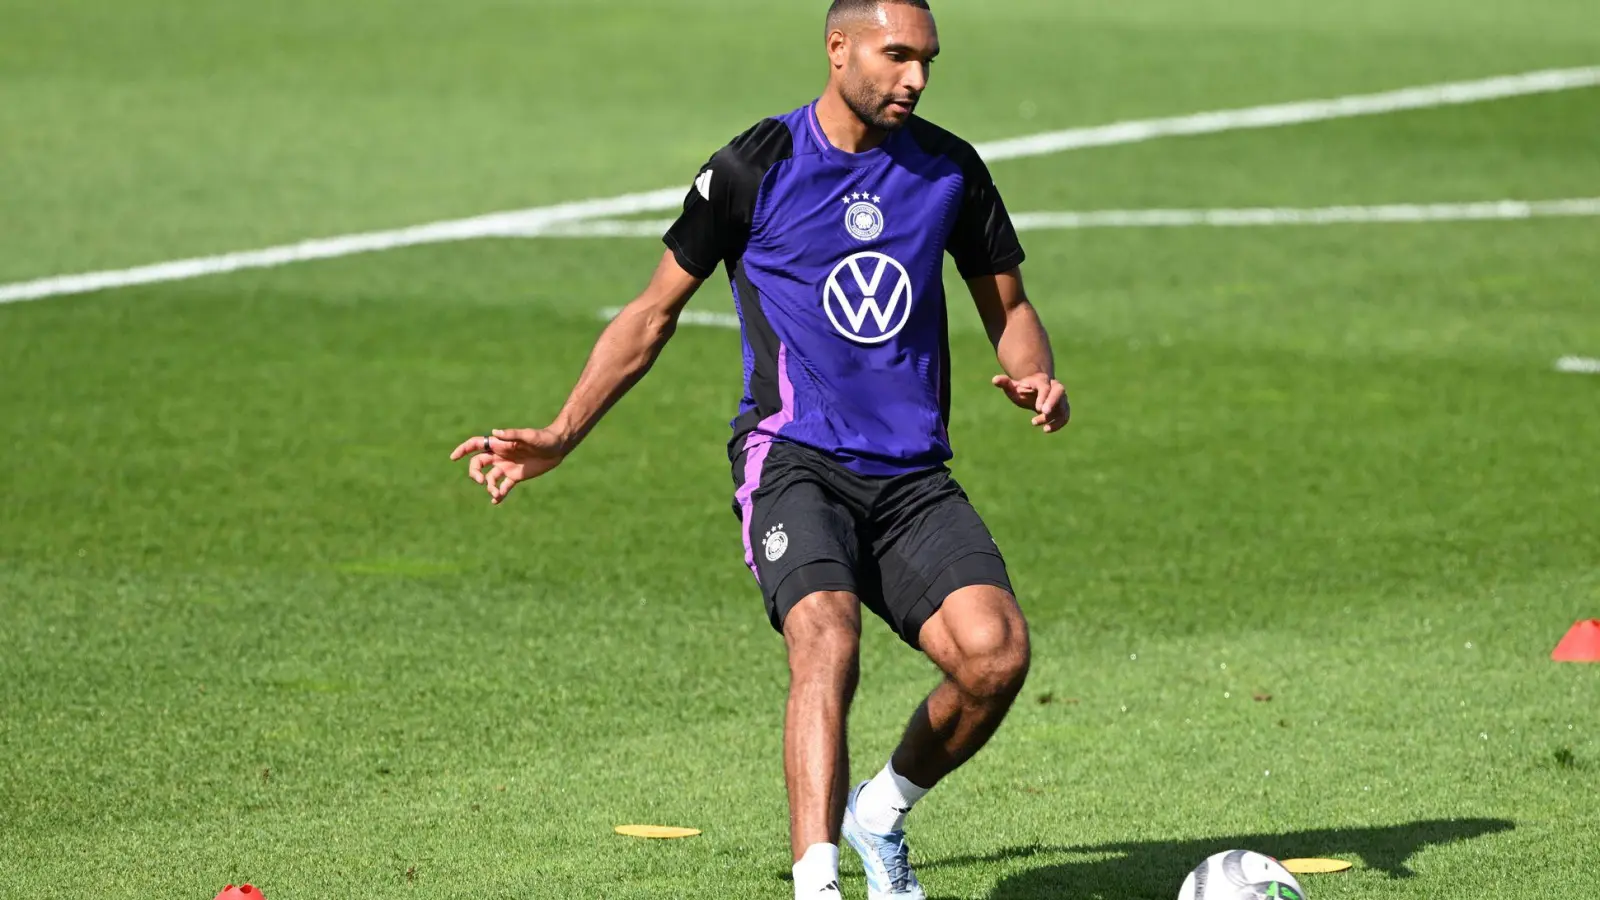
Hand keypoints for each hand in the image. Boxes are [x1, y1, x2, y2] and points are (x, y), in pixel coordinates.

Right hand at [449, 428, 568, 504]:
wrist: (558, 447)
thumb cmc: (543, 438)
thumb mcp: (529, 436)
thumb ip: (512, 435)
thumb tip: (494, 433)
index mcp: (500, 444)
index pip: (476, 445)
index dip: (463, 450)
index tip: (453, 457)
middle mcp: (500, 455)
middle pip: (478, 464)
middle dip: (475, 473)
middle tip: (482, 481)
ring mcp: (507, 467)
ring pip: (490, 478)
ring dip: (489, 486)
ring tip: (495, 493)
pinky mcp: (516, 476)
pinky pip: (503, 486)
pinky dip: (498, 494)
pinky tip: (496, 500)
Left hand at [992, 373, 1069, 433]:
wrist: (1035, 391)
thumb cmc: (1023, 389)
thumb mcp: (1013, 386)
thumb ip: (1005, 383)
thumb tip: (994, 380)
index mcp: (1042, 381)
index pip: (1045, 387)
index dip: (1043, 397)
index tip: (1038, 408)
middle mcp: (1055, 388)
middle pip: (1059, 392)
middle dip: (1053, 402)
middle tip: (1044, 412)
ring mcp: (1061, 398)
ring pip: (1062, 406)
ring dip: (1054, 416)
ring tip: (1035, 422)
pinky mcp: (1063, 409)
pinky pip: (1065, 416)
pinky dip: (1058, 424)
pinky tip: (1046, 430)